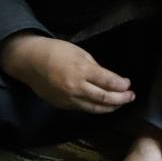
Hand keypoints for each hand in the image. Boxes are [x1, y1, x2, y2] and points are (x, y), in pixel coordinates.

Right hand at [0, 33, 134, 112]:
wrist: (30, 61)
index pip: (108, 82)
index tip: (128, 83)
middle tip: (131, 96)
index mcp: (82, 71)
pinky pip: (82, 109)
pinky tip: (103, 106)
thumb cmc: (57, 51)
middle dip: (120, 99)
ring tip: (120, 104)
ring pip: (94, 108)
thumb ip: (95, 68)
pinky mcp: (62, 105)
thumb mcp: (81, 54)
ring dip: (110, 107)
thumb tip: (109, 80)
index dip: (121, 85)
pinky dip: (95, 108)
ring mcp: (68, 99)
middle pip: (104, 98)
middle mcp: (76, 88)